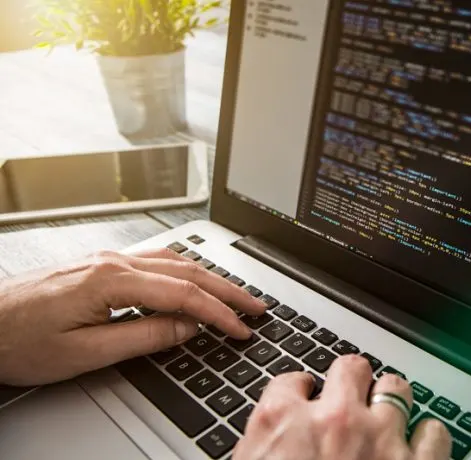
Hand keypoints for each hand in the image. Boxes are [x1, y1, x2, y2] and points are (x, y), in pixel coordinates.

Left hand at [0, 248, 265, 385]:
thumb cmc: (19, 340)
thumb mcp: (85, 352)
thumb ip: (143, 336)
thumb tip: (186, 328)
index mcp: (111, 279)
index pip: (184, 295)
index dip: (219, 314)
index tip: (242, 329)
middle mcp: (113, 261)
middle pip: (187, 271)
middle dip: (227, 289)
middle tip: (256, 306)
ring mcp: (107, 259)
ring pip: (174, 261)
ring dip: (210, 278)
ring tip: (234, 294)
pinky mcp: (100, 266)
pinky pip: (156, 262)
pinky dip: (185, 273)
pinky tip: (193, 280)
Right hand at [234, 355, 451, 459]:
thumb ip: (265, 452)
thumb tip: (277, 446)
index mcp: (281, 422)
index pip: (292, 380)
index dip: (300, 390)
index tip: (306, 398)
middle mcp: (333, 418)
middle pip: (351, 368)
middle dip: (351, 380)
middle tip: (351, 397)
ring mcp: (380, 438)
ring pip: (396, 388)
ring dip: (392, 401)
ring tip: (388, 416)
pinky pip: (434, 431)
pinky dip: (428, 438)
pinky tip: (419, 449)